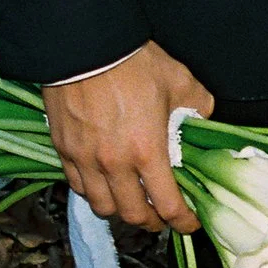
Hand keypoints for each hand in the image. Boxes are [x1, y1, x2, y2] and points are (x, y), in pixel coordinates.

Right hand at [42, 40, 213, 233]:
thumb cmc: (134, 62)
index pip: (167, 206)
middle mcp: (114, 164)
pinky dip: (95, 192)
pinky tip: (105, 183)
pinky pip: (78, 186)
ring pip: (102, 207)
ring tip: (133, 202)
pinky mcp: (64, 149)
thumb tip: (203, 122)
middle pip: (133, 215)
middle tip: (162, 215)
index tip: (189, 223)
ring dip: (121, 211)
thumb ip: (199, 108)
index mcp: (147, 151)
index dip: (182, 222)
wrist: (84, 44)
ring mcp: (85, 159)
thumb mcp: (181, 82)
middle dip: (152, 222)